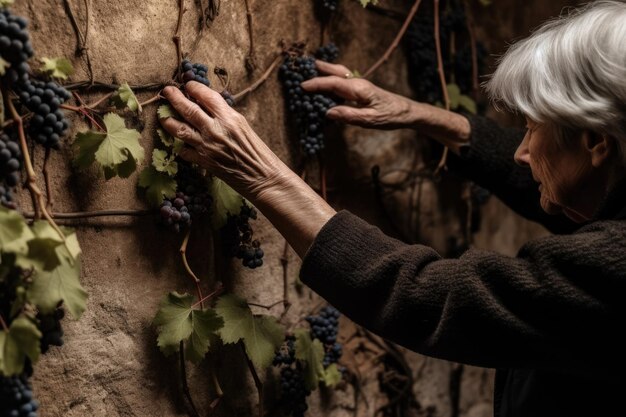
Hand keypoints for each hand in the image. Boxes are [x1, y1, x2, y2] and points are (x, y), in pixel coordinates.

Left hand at [159, 82, 287, 199]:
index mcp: (229, 118)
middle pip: (188, 109)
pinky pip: (184, 151)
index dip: (194, 87)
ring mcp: (207, 146)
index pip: (206, 96)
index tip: (188, 84)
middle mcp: (215, 130)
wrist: (262, 177)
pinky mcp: (203, 161)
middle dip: (174, 97)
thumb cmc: (257, 151)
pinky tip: (182, 143)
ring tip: (164, 116)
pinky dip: (181, 146)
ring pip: (179, 129)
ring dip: (168, 120)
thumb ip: (224, 115)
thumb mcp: (243, 126)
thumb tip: (205, 105)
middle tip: (167, 91)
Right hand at [301, 60, 417, 129]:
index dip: (316, 84)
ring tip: (310, 68)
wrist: (406, 112)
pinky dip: (331, 77)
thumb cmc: (390, 116)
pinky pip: (343, 80)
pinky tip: (326, 82)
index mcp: (359, 88)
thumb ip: (349, 116)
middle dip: (319, 68)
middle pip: (335, 71)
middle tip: (301, 65)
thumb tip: (328, 112)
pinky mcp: (361, 89)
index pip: (333, 83)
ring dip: (325, 70)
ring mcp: (360, 84)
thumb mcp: (370, 120)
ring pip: (339, 73)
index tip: (301, 86)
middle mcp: (358, 82)